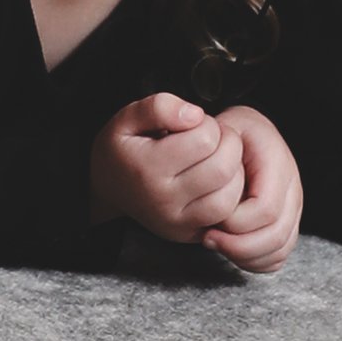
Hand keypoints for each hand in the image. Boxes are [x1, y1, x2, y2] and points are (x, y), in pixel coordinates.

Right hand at [91, 92, 245, 246]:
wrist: (107, 187)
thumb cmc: (123, 149)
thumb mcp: (127, 118)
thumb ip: (158, 107)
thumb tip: (195, 115)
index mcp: (147, 168)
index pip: (205, 139)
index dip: (207, 123)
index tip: (195, 124)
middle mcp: (163, 200)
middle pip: (222, 168)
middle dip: (227, 144)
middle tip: (211, 138)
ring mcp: (176, 222)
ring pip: (229, 196)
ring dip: (233, 171)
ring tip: (217, 157)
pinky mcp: (188, 233)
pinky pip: (225, 216)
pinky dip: (230, 194)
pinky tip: (217, 179)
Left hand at [200, 105, 302, 275]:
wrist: (242, 134)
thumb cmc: (224, 133)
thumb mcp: (217, 130)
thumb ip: (215, 151)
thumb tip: (214, 185)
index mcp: (277, 160)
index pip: (266, 208)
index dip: (236, 222)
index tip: (206, 223)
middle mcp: (292, 186)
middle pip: (277, 234)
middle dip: (239, 245)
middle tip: (207, 239)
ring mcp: (293, 207)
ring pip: (280, 249)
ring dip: (245, 256)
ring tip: (216, 244)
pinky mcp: (286, 223)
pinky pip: (278, 255)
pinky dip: (255, 261)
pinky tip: (230, 252)